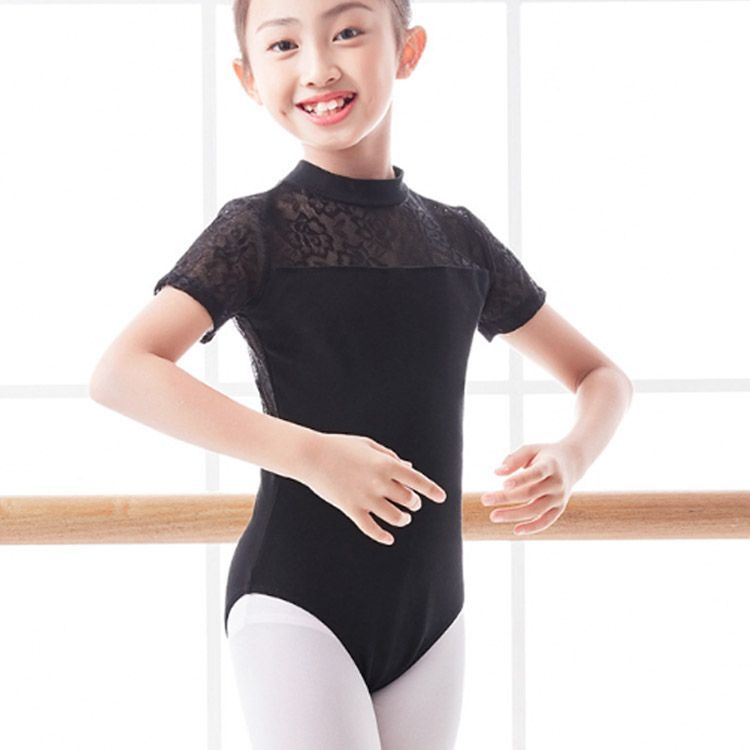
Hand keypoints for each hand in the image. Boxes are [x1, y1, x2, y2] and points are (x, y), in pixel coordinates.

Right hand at [302, 433, 446, 545]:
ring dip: (403, 519)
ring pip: (395, 517)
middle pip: (409, 500)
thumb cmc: (341, 446)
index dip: (432, 490)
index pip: (417, 480)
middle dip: (414, 503)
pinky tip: (388, 538)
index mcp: (386, 464)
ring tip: (403, 518)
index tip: (441, 497)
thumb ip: (390, 456)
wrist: (311, 456)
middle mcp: (379, 482)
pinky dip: (383, 536)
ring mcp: (365, 498)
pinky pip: (371, 529)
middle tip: (412, 503)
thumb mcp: (369, 445)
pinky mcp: (351, 510)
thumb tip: (408, 467)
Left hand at [480, 441, 576, 535]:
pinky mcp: (559, 508)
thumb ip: (514, 459)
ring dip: (514, 515)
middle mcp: (557, 483)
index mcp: (550, 465)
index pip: (535, 473)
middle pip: (530, 493)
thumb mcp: (530, 449)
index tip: (502, 484)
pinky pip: (546, 521)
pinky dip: (532, 528)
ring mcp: (559, 497)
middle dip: (506, 498)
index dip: (520, 480)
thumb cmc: (544, 455)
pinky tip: (516, 530)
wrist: (572, 463)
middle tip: (485, 500)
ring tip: (494, 516)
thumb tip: (497, 473)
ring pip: (536, 509)